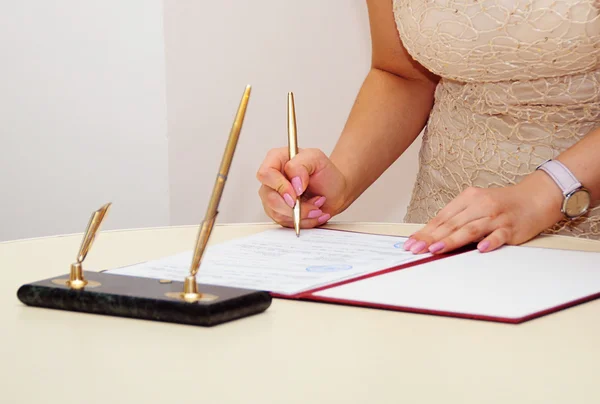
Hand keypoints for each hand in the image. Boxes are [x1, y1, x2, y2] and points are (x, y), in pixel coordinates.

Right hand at [256, 147, 347, 228]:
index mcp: (276, 159)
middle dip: (294, 206)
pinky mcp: (279, 212)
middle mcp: (272, 179)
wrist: (334, 191)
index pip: (266, 174)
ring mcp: (273, 196)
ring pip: (277, 213)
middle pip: (270, 198)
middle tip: (314, 204)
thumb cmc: (325, 173)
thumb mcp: (317, 159)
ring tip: (318, 207)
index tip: (296, 194)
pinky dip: (304, 221)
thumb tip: (293, 182)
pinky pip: (285, 222)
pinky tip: (314, 213)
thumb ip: (301, 165)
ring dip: (302, 214)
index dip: (279, 186)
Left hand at [404, 171, 563, 253]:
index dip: (425, 231)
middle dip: (431, 238)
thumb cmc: (502, 204)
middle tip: (416, 249)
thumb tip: (432, 236)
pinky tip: (481, 248)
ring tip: (436, 249)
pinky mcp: (512, 227)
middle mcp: (480, 206)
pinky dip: (490, 241)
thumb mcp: (476, 205)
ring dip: (452, 240)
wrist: (536, 197)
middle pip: (452, 224)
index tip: (411, 243)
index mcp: (468, 198)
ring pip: (471, 229)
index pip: (442, 218)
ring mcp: (496, 217)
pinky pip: (500, 235)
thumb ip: (457, 219)